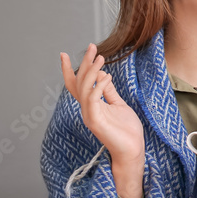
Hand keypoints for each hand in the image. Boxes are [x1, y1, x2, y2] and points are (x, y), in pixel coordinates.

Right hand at [61, 44, 144, 197]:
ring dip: (92, 71)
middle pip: (79, 82)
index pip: (75, 85)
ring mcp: (89, 115)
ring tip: (101, 58)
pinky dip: (98, 86)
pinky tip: (107, 76)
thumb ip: (109, 92)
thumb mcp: (119, 105)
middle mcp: (87, 109)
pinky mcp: (95, 121)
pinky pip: (93, 99)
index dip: (68, 70)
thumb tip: (103, 75)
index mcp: (91, 105)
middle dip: (84, 63)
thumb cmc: (127, 130)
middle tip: (92, 47)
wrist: (133, 150)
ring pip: (84, 88)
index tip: (63, 54)